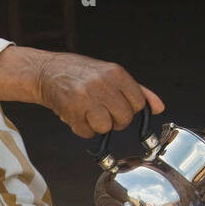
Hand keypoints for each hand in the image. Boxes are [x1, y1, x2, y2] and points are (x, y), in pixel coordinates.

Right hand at [36, 53, 163, 139]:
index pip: (138, 103)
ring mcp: (85, 98)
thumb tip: (159, 107)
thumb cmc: (80, 73)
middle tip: (102, 110)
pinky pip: (87, 133)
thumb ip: (137, 90)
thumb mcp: (111, 74)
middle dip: (115, 119)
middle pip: (124, 118)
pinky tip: (78, 115)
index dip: (130, 108)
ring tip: (89, 112)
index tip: (119, 105)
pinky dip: (83, 129)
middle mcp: (102, 84)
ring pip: (106, 127)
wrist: (45, 71)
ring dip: (98, 125)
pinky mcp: (71, 111)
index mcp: (115, 73)